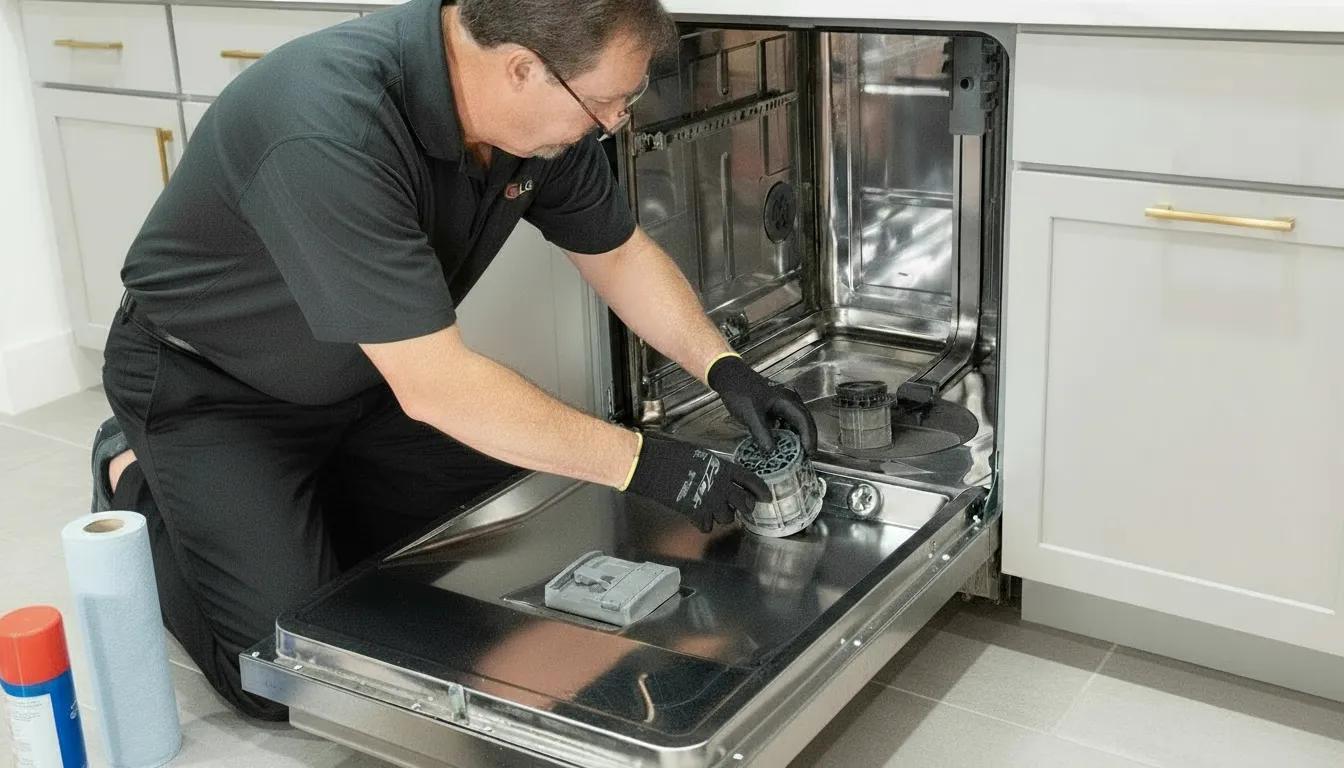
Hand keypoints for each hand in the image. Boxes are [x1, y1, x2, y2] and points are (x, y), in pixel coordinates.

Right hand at [623, 434, 769, 532]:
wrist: (653, 465)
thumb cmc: (672, 454)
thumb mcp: (700, 454)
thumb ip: (714, 466)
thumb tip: (718, 472)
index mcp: (723, 468)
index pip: (750, 480)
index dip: (760, 490)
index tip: (765, 497)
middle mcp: (721, 486)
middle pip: (744, 503)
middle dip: (745, 507)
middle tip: (742, 509)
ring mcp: (709, 501)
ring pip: (727, 518)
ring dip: (722, 516)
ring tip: (714, 510)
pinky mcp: (695, 513)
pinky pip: (707, 526)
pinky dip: (703, 524)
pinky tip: (698, 517)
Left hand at [708, 355, 817, 453]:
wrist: (729, 377)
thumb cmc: (740, 391)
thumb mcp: (750, 414)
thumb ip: (761, 433)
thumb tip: (772, 452)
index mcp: (787, 400)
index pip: (803, 420)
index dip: (808, 437)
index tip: (809, 453)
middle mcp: (789, 401)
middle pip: (804, 422)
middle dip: (807, 440)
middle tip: (807, 457)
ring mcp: (783, 404)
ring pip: (796, 423)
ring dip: (798, 438)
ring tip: (798, 455)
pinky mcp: (775, 409)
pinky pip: (786, 423)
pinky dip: (787, 435)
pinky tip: (784, 445)